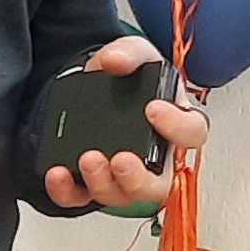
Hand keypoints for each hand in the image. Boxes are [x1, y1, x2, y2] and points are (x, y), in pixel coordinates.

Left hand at [46, 34, 206, 213]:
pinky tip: (57, 173)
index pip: (192, 134)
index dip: (177, 127)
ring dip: (104, 183)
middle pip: (159, 185)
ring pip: (122, 197)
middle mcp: (154, 157)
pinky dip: (67, 190)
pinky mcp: (92, 183)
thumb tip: (115, 61)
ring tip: (87, 159)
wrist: (94, 87)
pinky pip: (81, 197)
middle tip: (121, 160)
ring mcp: (123, 176)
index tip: (153, 109)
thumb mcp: (134, 54)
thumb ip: (129, 53)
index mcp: (175, 124)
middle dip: (138, 178)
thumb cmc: (128, 79)